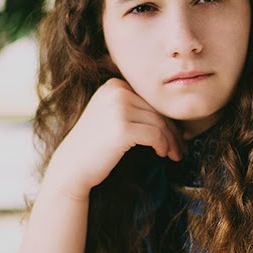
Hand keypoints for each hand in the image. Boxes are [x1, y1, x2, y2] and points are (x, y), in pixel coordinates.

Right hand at [47, 78, 186, 198]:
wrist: (72, 167)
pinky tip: (162, 154)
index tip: (176, 134)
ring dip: (171, 141)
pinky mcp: (122, 128)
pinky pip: (155, 135)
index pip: (150, 100)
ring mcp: (118, 108)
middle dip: (173, 131)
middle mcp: (116, 91)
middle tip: (180, 148)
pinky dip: (163, 145)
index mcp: (114, 85)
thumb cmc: (96, 146)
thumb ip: (134, 108)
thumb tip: (172, 113)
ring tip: (175, 154)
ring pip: (159, 123)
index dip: (167, 118)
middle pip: (157, 111)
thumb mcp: (112, 117)